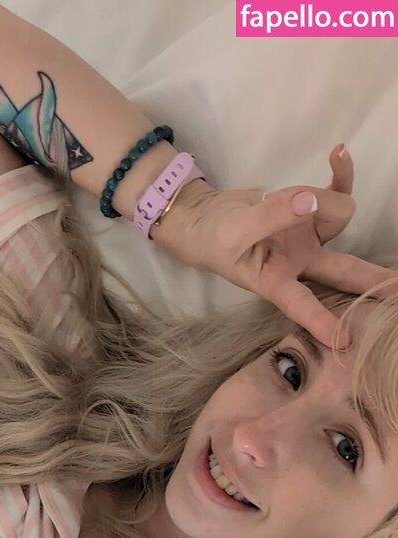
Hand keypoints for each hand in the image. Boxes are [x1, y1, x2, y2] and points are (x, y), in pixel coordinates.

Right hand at [155, 144, 397, 349]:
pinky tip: (338, 153)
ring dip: (323, 198)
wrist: (209, 221)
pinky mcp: (311, 214)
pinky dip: (340, 174)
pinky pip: (335, 192)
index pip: (301, 303)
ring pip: (338, 217)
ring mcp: (309, 240)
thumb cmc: (215, 239)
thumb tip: (309, 202)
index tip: (343, 341)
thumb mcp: (234, 232)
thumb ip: (270, 218)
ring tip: (283, 195)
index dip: (321, 321)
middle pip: (343, 272)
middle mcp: (299, 265)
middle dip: (371, 281)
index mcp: (275, 282)